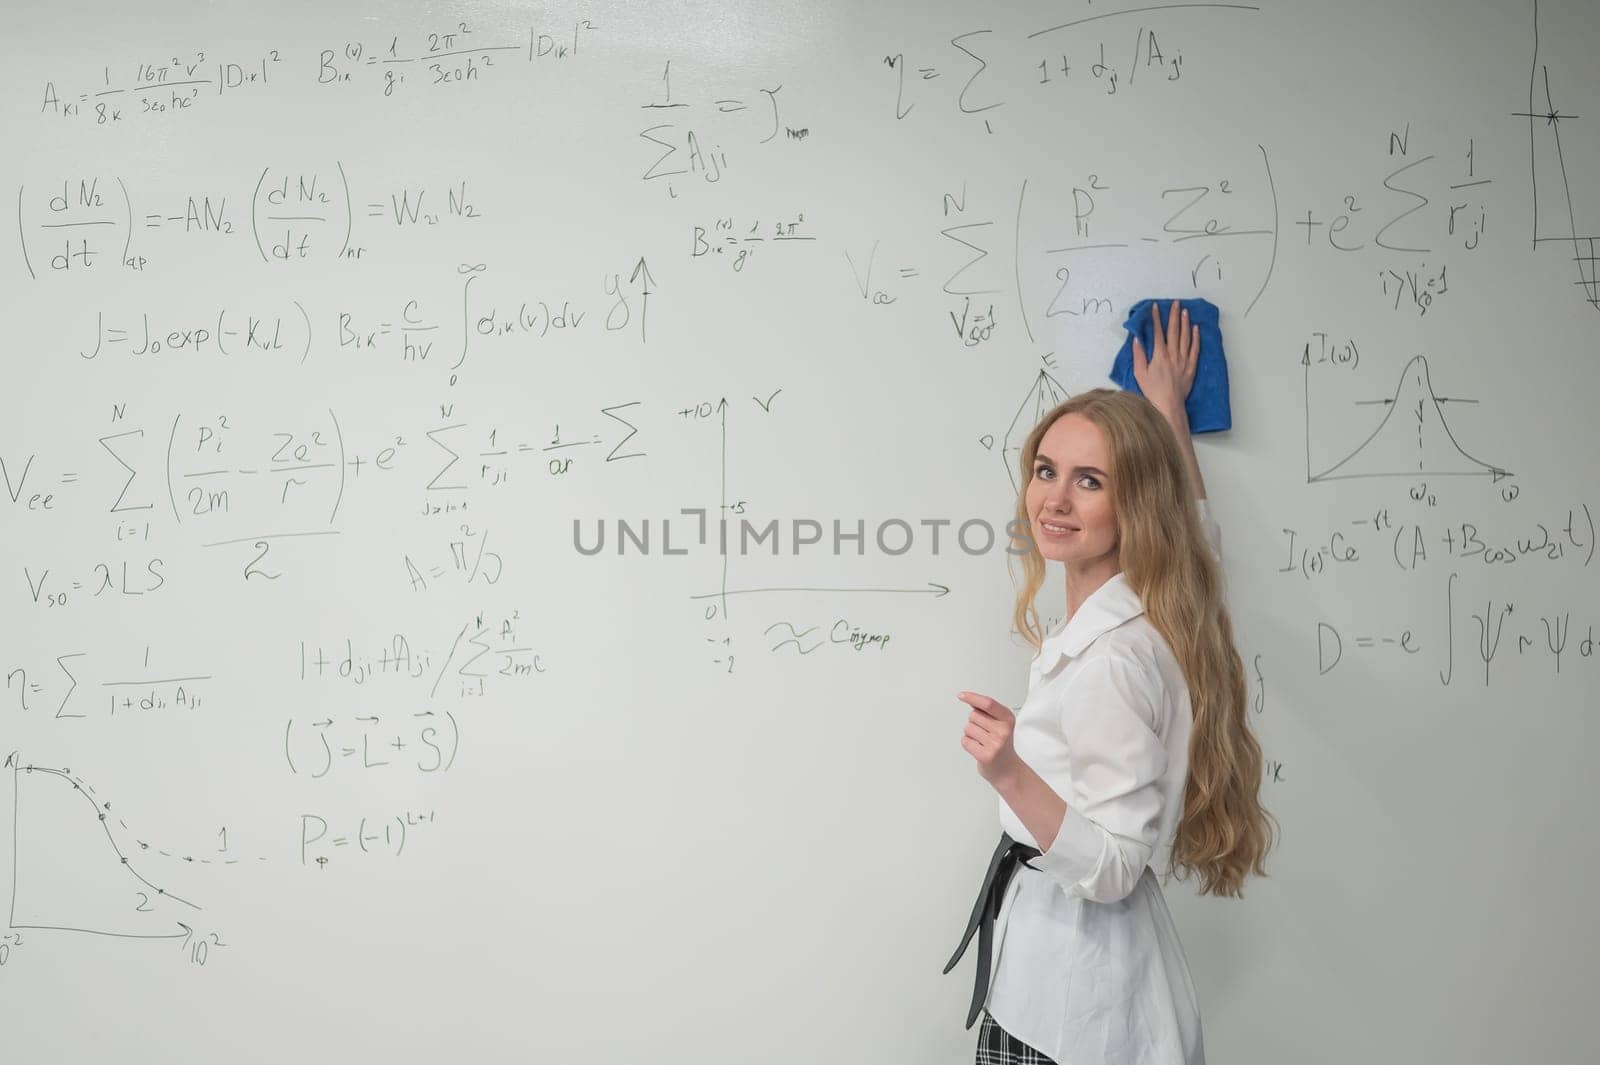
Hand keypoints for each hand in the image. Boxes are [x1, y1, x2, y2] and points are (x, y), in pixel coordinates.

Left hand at [957, 691, 1023, 786]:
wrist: (1008, 770)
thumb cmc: (1002, 745)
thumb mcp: (1001, 723)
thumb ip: (987, 711)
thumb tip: (970, 699)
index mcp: (1008, 719)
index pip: (988, 703)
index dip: (972, 697)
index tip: (961, 695)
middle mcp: (1003, 730)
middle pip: (973, 715)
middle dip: (974, 722)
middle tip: (985, 733)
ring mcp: (995, 744)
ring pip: (968, 728)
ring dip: (971, 734)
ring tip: (983, 742)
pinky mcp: (986, 755)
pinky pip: (965, 741)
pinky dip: (968, 744)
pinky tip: (979, 748)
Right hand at [1131, 300, 1198, 419]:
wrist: (1168, 405)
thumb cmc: (1152, 391)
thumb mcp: (1139, 374)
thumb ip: (1138, 355)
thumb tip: (1137, 339)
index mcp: (1159, 355)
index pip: (1157, 332)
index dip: (1156, 318)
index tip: (1155, 307)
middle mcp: (1173, 354)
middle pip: (1174, 331)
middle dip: (1174, 315)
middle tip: (1175, 303)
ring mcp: (1184, 360)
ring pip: (1185, 337)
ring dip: (1185, 323)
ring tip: (1185, 311)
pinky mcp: (1191, 366)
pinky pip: (1195, 349)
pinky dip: (1196, 338)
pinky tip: (1196, 328)